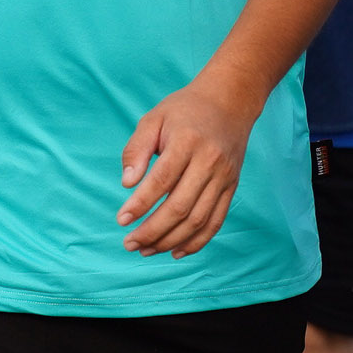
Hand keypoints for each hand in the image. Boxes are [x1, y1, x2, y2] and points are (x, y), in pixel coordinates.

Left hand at [117, 77, 257, 257]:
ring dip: (170, 241)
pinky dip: (196, 242)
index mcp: (187, 141)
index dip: (141, 204)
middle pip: (180, 207)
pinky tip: (175, 251)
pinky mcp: (231, 187)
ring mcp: (223, 177)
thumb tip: (127, 184)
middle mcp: (209, 161)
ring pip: (198, 220)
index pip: (162, 180)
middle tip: (129, 243)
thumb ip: (136, 149)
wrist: (230, 101)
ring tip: (146, 250)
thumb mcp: (153, 118)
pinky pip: (215, 222)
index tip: (121, 220)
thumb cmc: (184, 110)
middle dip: (152, 231)